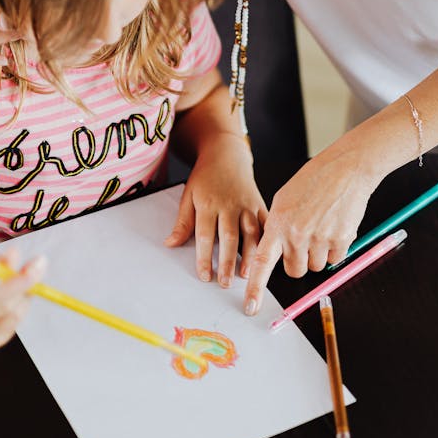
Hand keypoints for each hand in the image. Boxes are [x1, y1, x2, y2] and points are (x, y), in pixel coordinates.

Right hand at [0, 250, 45, 348]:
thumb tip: (14, 255)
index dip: (16, 283)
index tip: (36, 265)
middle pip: (3, 309)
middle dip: (25, 285)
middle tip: (37, 266)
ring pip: (12, 316)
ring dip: (22, 296)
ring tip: (16, 282)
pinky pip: (14, 325)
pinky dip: (18, 309)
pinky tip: (11, 299)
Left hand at [165, 133, 266, 288]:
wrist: (226, 155)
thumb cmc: (205, 177)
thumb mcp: (188, 196)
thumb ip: (182, 222)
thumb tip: (171, 243)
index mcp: (208, 204)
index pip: (205, 235)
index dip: (204, 258)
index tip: (204, 275)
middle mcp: (229, 205)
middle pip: (228, 237)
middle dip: (227, 262)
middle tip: (224, 282)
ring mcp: (246, 205)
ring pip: (250, 233)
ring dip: (249, 255)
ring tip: (246, 275)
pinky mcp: (259, 204)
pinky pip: (265, 224)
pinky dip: (267, 240)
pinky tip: (266, 256)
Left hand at [243, 140, 379, 314]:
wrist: (345, 169)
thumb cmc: (314, 180)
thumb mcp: (284, 199)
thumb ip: (277, 227)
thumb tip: (276, 250)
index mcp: (278, 223)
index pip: (262, 262)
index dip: (256, 287)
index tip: (250, 307)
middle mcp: (297, 234)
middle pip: (294, 271)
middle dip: (298, 262)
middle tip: (304, 241)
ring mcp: (320, 239)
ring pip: (315, 267)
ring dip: (318, 255)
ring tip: (321, 227)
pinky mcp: (341, 241)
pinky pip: (335, 260)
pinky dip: (335, 250)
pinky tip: (335, 226)